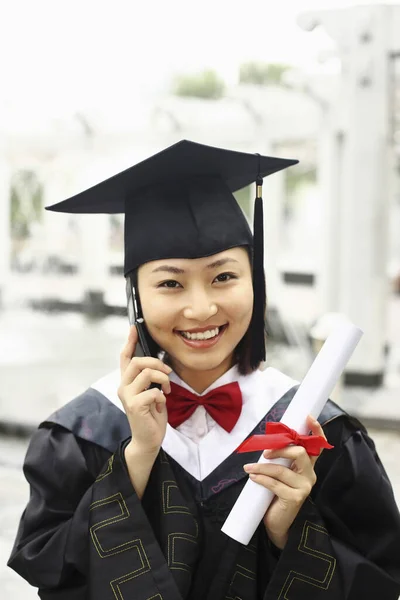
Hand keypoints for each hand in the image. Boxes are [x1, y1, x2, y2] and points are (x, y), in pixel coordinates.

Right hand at [118, 326, 170, 455]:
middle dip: (156, 363)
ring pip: (146, 373)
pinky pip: (153, 391)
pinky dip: (162, 395)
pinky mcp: (134, 406)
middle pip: (137, 361)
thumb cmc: (151, 415)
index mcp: (127, 382)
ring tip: (167, 389)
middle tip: (168, 372)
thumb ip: (150, 379)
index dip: (129, 342)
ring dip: (162, 378)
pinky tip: (161, 403)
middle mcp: (123, 386)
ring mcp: (127, 396)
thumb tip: (160, 365)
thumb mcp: (152, 392)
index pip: (125, 357)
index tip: (134, 327)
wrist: (148, 439)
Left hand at [243, 415, 325, 548]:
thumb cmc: (276, 493)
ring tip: (248, 468)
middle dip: (280, 449)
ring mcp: (304, 487)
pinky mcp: (296, 498)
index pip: (317, 446)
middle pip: (300, 452)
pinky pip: (275, 484)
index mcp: (308, 466)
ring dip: (262, 467)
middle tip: (264, 453)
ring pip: (282, 469)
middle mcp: (310, 475)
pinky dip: (261, 478)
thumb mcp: (280, 472)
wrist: (277, 522)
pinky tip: (253, 477)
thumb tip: (266, 442)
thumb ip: (280, 459)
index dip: (316, 431)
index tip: (308, 417)